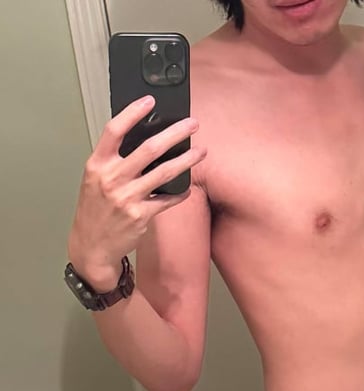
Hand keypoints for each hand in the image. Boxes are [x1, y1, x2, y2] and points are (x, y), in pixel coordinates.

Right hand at [68, 95, 206, 287]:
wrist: (92, 246)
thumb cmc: (95, 210)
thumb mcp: (95, 181)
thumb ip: (114, 162)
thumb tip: (144, 142)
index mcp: (97, 165)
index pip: (114, 131)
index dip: (132, 113)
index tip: (150, 100)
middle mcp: (112, 178)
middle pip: (149, 148)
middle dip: (175, 133)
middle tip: (193, 124)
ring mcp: (127, 197)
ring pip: (164, 172)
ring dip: (187, 160)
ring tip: (201, 152)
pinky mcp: (141, 215)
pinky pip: (167, 200)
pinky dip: (180, 193)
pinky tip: (188, 188)